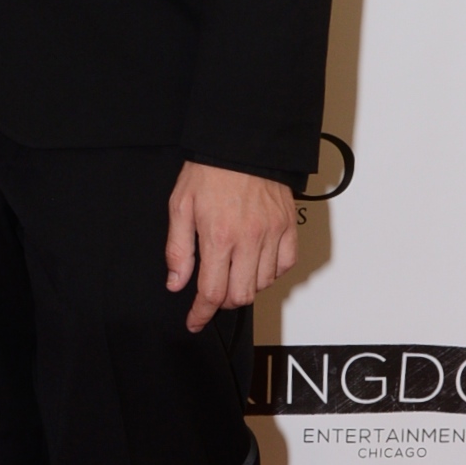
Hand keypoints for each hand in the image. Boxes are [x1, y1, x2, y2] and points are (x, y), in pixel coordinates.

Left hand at [164, 162, 295, 330]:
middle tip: (213, 292)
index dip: (201, 313)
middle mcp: (249, 239)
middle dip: (223, 302)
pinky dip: (271, 272)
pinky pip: (285, 265)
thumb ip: (178, 250)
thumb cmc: (208, 171)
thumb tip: (176, 284)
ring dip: (245, 286)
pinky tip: (256, 262)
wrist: (241, 143)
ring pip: (263, 283)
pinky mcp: (289, 226)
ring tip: (232, 271)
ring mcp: (273, 233)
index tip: (194, 321)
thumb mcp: (180, 206)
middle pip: (241, 295)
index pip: (212, 292)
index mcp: (218, 237)